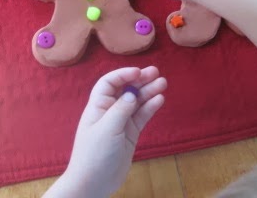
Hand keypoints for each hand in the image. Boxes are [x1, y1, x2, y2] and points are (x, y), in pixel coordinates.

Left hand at [45, 66, 166, 197]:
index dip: (123, 74)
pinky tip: (159, 99)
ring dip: (149, 92)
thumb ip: (121, 109)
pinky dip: (150, 107)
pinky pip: (142, 116)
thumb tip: (132, 93)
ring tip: (163, 83)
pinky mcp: (131, 133)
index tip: (138, 72)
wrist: (93, 184)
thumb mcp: (107, 129)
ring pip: (137, 101)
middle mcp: (110, 110)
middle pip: (126, 89)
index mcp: (98, 105)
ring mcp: (121, 121)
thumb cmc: (94, 154)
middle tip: (157, 73)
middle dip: (140, 80)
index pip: (110, 82)